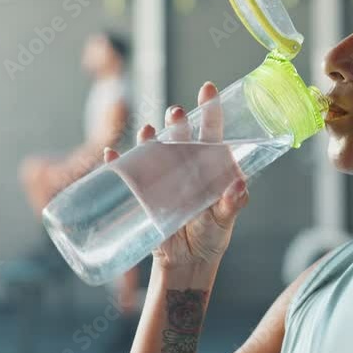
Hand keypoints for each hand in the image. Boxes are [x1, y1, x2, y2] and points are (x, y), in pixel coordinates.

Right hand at [103, 82, 248, 269]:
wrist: (187, 262)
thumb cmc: (212, 235)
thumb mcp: (225, 219)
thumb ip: (232, 203)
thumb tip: (238, 186)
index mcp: (210, 166)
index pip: (211, 132)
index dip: (210, 110)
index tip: (208, 89)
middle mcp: (186, 165)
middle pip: (180, 136)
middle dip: (178, 122)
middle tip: (176, 113)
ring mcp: (163, 177)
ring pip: (154, 150)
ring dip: (149, 139)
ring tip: (148, 132)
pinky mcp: (144, 194)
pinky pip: (128, 175)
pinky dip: (118, 164)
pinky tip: (113, 156)